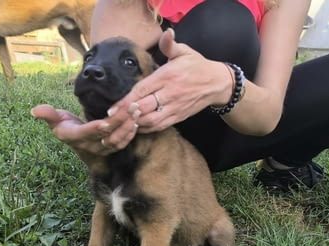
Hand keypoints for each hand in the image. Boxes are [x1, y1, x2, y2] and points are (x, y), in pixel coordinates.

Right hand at [31, 104, 139, 154]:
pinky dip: (131, 133)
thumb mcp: (55, 120)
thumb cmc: (65, 126)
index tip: (106, 121)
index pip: (87, 133)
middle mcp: (89, 145)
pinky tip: (137, 120)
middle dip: (120, 121)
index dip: (96, 128)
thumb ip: (48, 114)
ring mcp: (101, 148)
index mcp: (75, 137)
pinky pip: (122, 143)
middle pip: (107, 135)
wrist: (75, 139)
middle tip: (131, 106)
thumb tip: (34, 110)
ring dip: (129, 126)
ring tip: (137, 110)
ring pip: (117, 140)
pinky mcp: (111, 148)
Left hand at [109, 28, 231, 132]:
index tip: (112, 109)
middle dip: (127, 115)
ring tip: (122, 124)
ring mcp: (175, 107)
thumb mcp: (184, 52)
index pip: (143, 90)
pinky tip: (135, 127)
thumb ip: (170, 45)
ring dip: (135, 124)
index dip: (126, 101)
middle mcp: (171, 93)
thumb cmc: (197, 66)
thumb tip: (167, 33)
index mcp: (168, 76)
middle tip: (111, 119)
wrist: (217, 84)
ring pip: (151, 120)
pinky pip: (160, 126)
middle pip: (144, 108)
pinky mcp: (178, 117)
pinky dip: (146, 129)